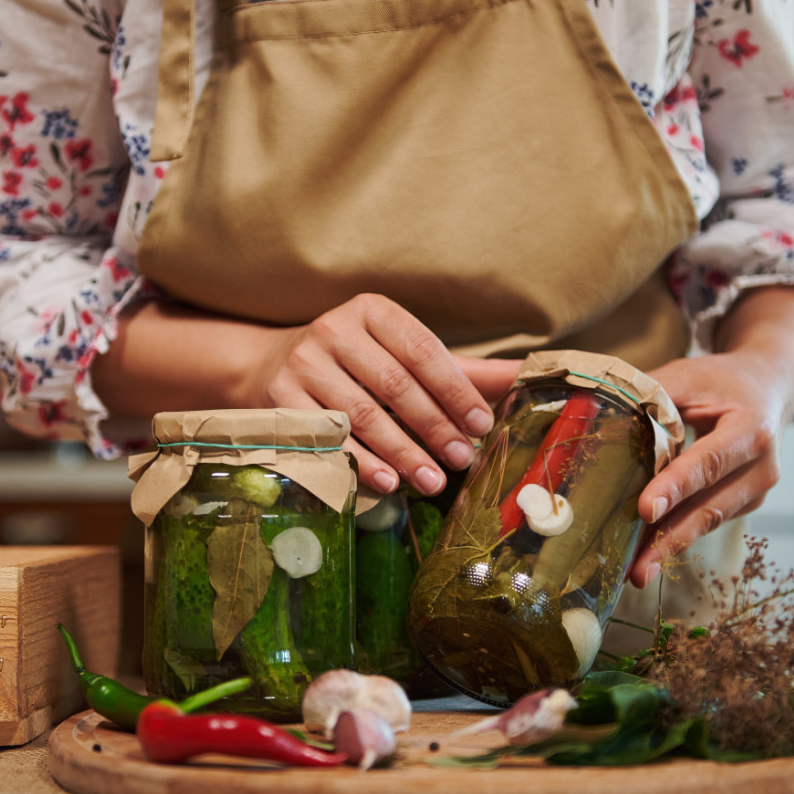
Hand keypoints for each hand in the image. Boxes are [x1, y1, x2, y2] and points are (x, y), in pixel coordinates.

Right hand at [246, 294, 520, 495]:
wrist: (268, 367)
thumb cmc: (354, 364)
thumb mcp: (401, 356)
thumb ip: (461, 370)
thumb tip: (525, 376)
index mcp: (372, 311)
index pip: (421, 350)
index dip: (454, 389)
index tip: (481, 425)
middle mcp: (334, 329)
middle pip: (394, 385)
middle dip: (433, 427)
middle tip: (462, 460)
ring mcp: (303, 363)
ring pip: (362, 415)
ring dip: (403, 452)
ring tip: (433, 481)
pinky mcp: (279, 398)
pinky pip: (329, 438)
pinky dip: (361, 463)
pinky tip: (389, 483)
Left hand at [628, 286, 793, 587]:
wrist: (767, 386)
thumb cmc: (720, 381)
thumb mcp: (686, 377)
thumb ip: (649, 398)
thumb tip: (595, 415)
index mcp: (751, 428)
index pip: (708, 462)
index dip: (676, 486)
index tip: (646, 510)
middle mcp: (762, 466)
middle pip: (711, 506)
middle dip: (670, 537)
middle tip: (638, 567)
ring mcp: (757, 490)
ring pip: (708, 521)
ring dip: (670, 545)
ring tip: (638, 571)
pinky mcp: (746, 503)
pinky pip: (708, 520)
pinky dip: (677, 534)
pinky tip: (647, 551)